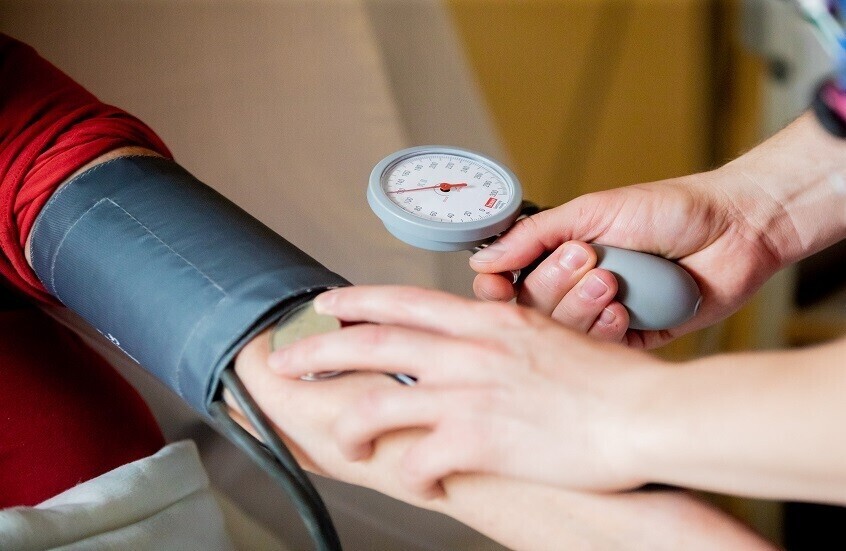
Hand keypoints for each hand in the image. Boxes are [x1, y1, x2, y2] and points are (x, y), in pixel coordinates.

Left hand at [268, 285, 664, 498]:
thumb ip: (504, 334)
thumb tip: (478, 335)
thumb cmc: (609, 380)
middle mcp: (468, 351)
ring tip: (338, 437)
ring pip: (378, 402)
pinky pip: (418, 460)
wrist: (645, 413)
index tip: (327, 304)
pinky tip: (416, 480)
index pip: (402, 300)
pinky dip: (409, 473)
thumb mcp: (549, 335)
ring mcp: (469, 394)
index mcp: (486, 320)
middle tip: (287, 359)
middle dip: (321, 351)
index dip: (356, 301)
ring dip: (348, 423)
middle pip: (372, 342)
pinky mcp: (478, 440)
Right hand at [470, 168, 784, 348]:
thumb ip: (535, 235)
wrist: (734, 228)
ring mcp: (605, 315)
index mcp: (561, 257)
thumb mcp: (591, 211)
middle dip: (554, 286)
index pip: (512, 285)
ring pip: (564, 334)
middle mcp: (579, 288)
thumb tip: (485, 259)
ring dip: (581, 307)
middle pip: (534, 311)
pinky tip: (624, 309)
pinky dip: (607, 330)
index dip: (499, 290)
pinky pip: (603, 350)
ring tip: (612, 280)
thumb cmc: (667, 209)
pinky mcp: (635, 338)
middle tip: (585, 257)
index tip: (498, 285)